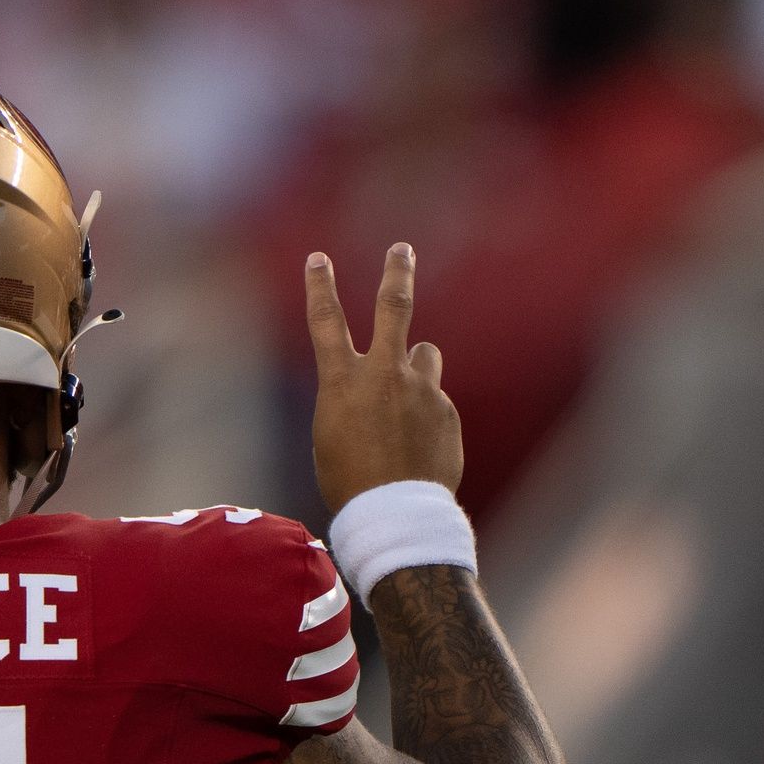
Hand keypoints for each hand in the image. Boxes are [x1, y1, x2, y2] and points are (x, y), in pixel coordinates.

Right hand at [303, 244, 462, 514]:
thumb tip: (394, 375)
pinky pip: (434, 402)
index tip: (318, 258)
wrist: (394, 513)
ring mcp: (420, 389)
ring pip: (424, 355)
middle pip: (394, 306)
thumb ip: (359, 395)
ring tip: (407, 403)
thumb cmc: (349, 480)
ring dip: (416, 366)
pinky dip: (425, 418)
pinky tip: (416, 451)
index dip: (320, 287)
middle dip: (397, 272)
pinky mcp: (446, 410)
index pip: (326, 322)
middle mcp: (383, 375)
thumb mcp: (333, 433)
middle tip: (402, 250)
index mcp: (342, 383)